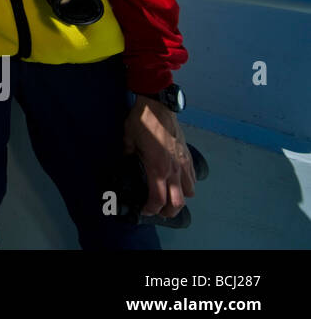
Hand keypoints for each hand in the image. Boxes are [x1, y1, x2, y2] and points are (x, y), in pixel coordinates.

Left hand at [124, 96, 195, 217]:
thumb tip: (126, 161)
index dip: (151, 209)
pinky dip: (188, 185)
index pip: (157, 199)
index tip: (145, 210)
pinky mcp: (187, 156)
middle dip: (168, 212)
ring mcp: (183, 164)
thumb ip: (128, 154)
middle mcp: (173, 170)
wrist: (158, 106)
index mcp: (157, 168)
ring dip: (180, 199)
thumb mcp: (128, 140)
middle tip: (158, 211)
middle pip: (177, 202)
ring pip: (189, 192)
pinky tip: (179, 183)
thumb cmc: (142, 122)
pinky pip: (193, 177)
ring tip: (170, 199)